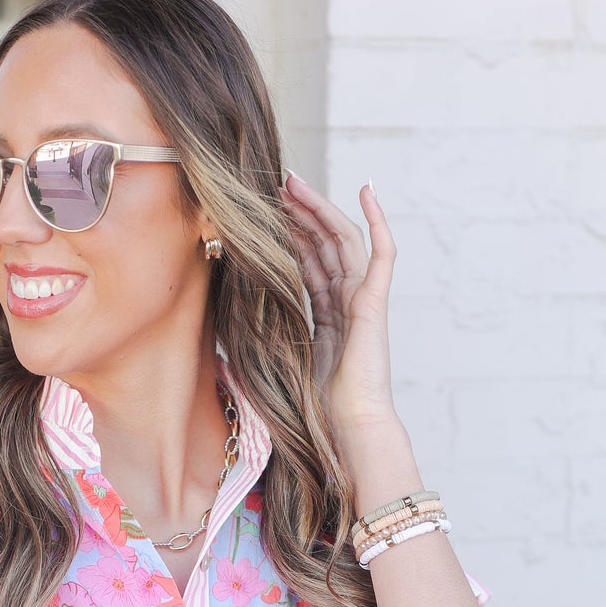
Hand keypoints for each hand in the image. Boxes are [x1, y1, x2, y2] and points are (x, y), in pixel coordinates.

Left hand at [280, 172, 397, 439]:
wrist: (347, 423)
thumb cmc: (316, 408)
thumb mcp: (280, 367)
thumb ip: (264, 348)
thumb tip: (223, 348)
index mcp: (330, 318)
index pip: (311, 263)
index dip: (294, 234)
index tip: (271, 210)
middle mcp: (348, 304)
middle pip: (326, 245)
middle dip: (303, 212)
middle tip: (280, 183)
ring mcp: (363, 300)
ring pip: (343, 240)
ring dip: (321, 208)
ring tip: (296, 183)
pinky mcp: (374, 302)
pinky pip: (382, 252)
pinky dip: (378, 219)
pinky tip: (367, 189)